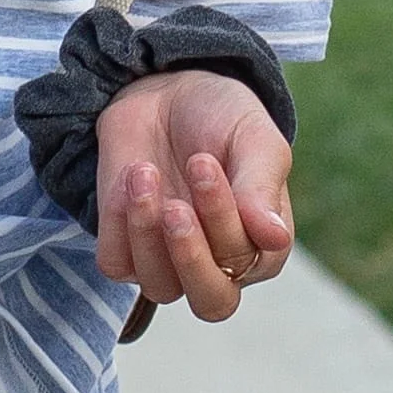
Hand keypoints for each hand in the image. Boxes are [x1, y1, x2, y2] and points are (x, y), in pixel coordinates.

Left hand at [91, 69, 292, 322]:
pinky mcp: (124, 248)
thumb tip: (276, 238)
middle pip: (211, 302)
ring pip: (159, 286)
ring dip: (147, 233)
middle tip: (175, 206)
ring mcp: (167, 261)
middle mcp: (217, 263)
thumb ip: (262, 187)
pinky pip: (116, 262)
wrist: (166, 90)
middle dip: (189, 256)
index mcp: (260, 245)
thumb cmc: (223, 118)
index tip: (203, 162)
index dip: (223, 222)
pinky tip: (128, 176)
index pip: (246, 263)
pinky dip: (117, 221)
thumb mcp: (253, 138)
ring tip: (144, 173)